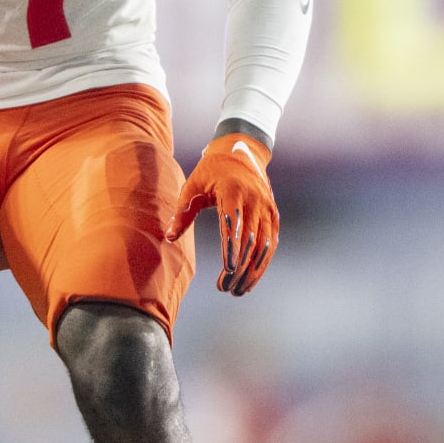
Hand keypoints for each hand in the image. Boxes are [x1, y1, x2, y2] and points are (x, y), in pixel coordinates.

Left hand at [165, 132, 276, 295]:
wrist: (240, 152)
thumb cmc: (210, 172)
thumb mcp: (193, 186)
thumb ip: (183, 212)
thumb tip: (170, 237)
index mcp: (233, 190)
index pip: (233, 223)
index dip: (231, 248)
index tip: (226, 269)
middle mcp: (255, 200)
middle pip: (250, 239)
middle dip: (239, 267)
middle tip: (225, 288)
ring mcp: (267, 208)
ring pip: (263, 246)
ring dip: (252, 271)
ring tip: (236, 290)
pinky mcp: (273, 215)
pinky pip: (270, 243)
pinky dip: (262, 264)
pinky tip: (250, 279)